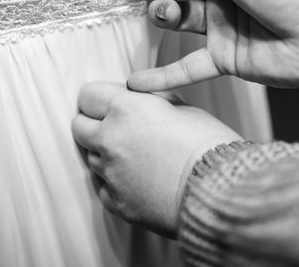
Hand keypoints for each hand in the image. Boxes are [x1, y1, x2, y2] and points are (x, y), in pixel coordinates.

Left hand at [71, 81, 241, 237]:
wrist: (221, 191)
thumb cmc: (209, 145)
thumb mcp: (182, 107)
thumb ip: (150, 100)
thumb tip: (137, 98)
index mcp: (126, 109)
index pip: (88, 95)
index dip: (101, 97)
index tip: (110, 102)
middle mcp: (110, 140)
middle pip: (78, 126)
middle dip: (94, 123)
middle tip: (117, 126)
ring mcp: (110, 174)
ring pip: (90, 157)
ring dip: (105, 152)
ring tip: (137, 154)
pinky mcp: (117, 203)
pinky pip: (103, 186)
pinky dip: (114, 180)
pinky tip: (137, 177)